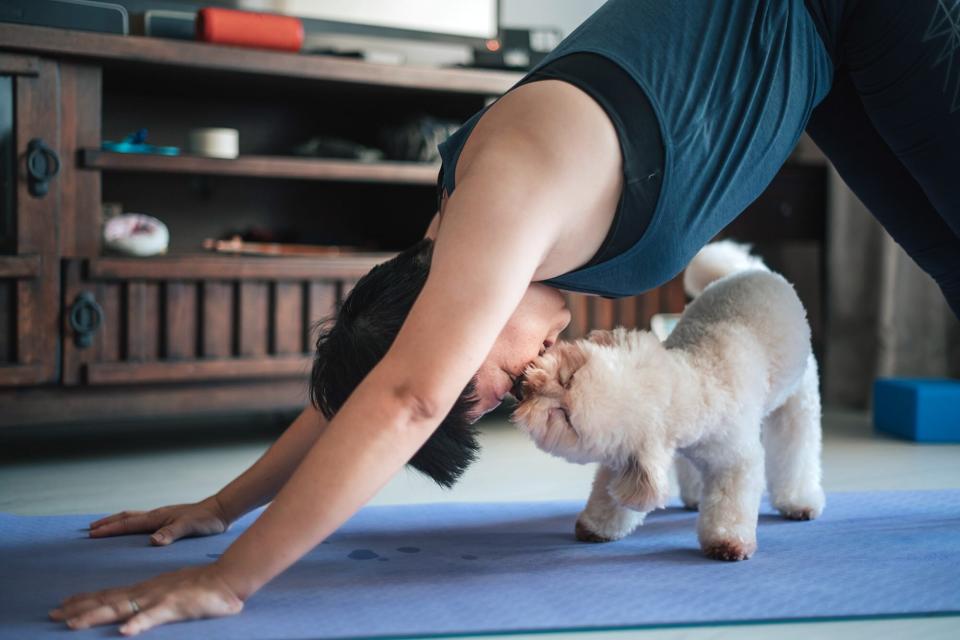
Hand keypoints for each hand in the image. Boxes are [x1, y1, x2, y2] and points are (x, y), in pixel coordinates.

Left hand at [49, 564, 243, 634]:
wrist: (228, 579)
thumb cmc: (203, 589)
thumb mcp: (172, 593)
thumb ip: (155, 604)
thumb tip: (137, 614)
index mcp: (146, 589)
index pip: (110, 594)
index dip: (86, 599)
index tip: (62, 605)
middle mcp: (146, 591)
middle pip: (107, 600)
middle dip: (78, 609)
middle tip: (51, 615)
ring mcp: (158, 598)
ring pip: (121, 607)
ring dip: (95, 615)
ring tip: (73, 625)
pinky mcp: (174, 606)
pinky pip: (153, 616)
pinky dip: (138, 623)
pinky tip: (124, 632)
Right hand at [88, 496, 229, 545]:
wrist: (220, 511)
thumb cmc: (206, 520)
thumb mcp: (189, 528)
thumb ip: (171, 533)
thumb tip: (152, 541)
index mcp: (157, 517)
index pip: (128, 523)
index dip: (109, 529)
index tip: (91, 534)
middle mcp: (156, 515)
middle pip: (126, 517)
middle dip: (108, 523)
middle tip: (90, 529)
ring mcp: (162, 516)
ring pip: (133, 517)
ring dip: (117, 521)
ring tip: (104, 526)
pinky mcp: (168, 520)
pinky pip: (143, 521)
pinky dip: (131, 524)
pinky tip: (133, 530)